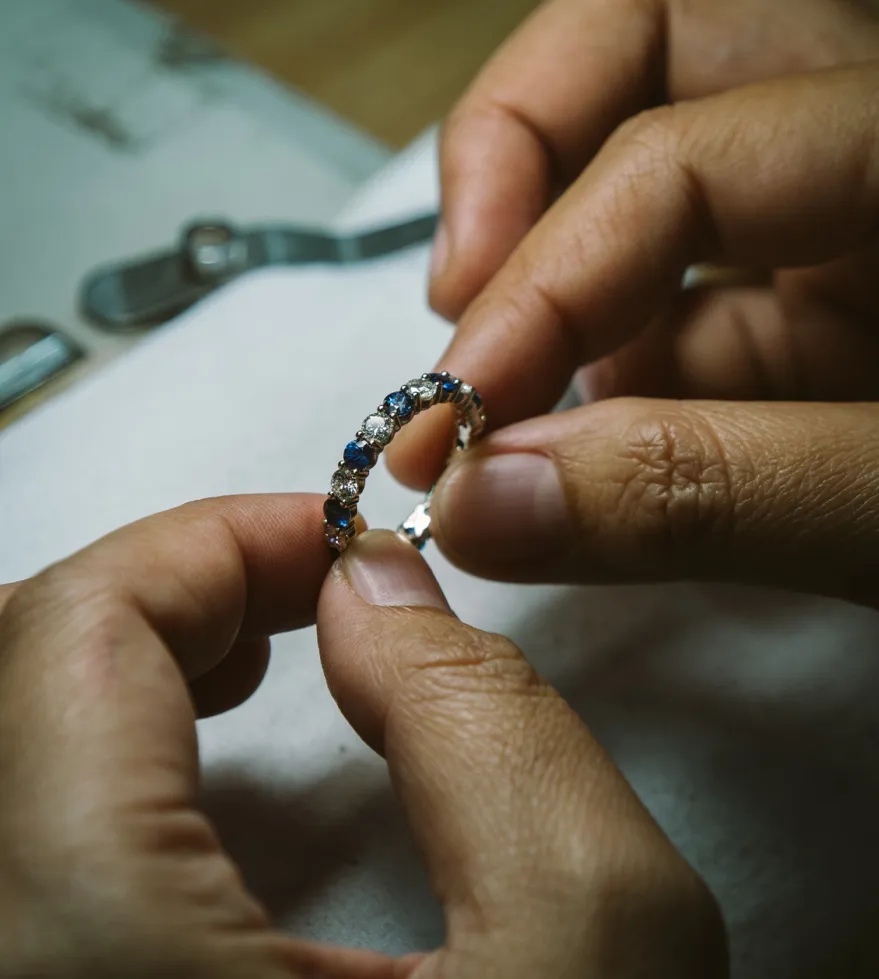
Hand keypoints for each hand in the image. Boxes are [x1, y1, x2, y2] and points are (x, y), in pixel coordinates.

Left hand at [0, 501, 726, 976]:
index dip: (203, 544)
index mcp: (81, 970)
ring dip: (122, 660)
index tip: (323, 538)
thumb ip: (489, 721)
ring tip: (252, 646)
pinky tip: (193, 753)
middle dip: (163, 595)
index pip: (66, 641)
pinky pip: (21, 832)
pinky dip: (100, 747)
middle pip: (8, 680)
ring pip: (6, 752)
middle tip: (295, 586)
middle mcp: (2, 978)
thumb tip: (372, 586)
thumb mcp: (597, 945)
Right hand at [381, 1, 878, 608]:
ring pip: (639, 162)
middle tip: (452, 303)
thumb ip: (706, 494)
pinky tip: (579, 441)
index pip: (683, 158)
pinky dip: (604, 368)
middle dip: (519, 163)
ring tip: (498, 389)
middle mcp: (866, 152)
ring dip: (546, 275)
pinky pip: (673, 302)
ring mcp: (828, 225)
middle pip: (649, 46)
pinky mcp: (800, 308)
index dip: (542, 273)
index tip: (453, 409)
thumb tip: (489, 505)